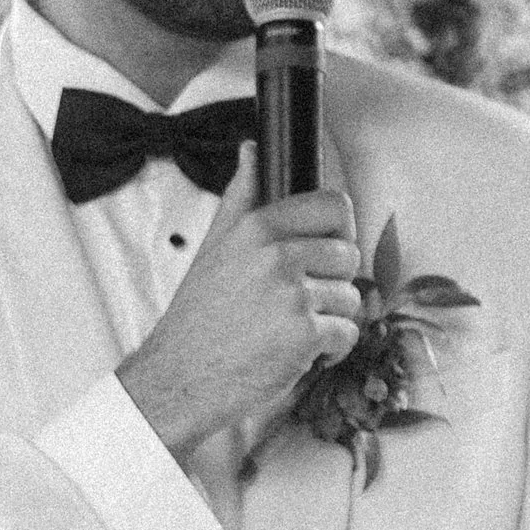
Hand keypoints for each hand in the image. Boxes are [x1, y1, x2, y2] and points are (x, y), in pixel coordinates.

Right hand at [115, 147, 362, 455]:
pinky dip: (331, 351)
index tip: (327, 253)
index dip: (340, 231)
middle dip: (333, 283)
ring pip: (350, 298)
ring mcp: (292, 293)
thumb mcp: (213, 248)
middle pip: (349, 255)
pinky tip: (299, 355)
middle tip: (300, 304)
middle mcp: (277, 254)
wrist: (178, 379)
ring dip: (330, 320)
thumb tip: (252, 150)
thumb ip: (240, 197)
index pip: (334, 206)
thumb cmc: (197, 318)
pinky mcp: (305, 333)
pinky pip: (347, 334)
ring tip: (291, 332)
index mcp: (257, 227)